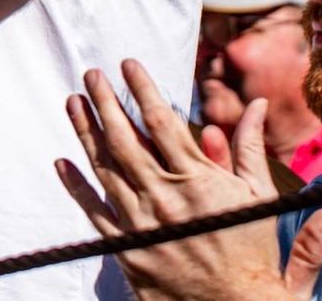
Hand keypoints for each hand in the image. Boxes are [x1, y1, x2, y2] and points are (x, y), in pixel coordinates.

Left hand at [55, 60, 321, 300]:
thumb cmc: (255, 256)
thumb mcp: (260, 200)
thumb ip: (251, 150)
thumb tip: (256, 106)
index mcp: (200, 183)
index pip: (163, 123)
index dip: (143, 89)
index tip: (129, 64)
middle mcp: (166, 199)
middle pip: (126, 139)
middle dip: (106, 102)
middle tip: (91, 73)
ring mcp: (143, 224)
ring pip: (105, 169)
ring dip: (86, 132)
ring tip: (73, 101)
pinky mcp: (128, 250)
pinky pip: (94, 212)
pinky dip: (76, 185)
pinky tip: (62, 162)